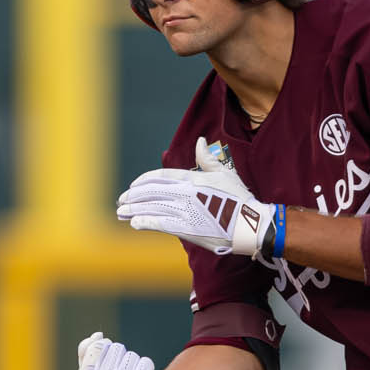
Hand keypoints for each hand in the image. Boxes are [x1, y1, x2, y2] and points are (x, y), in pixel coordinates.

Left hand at [115, 136, 282, 258]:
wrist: (248, 224)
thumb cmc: (239, 199)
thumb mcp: (224, 173)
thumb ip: (207, 159)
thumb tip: (199, 141)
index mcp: (192, 178)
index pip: (161, 176)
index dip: (144, 181)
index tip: (133, 185)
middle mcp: (185, 192)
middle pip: (151, 192)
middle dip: (133, 196)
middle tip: (121, 200)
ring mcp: (184, 210)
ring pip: (152, 207)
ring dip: (134, 209)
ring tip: (121, 212)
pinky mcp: (185, 228)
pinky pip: (160, 223)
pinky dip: (145, 221)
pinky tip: (134, 222)